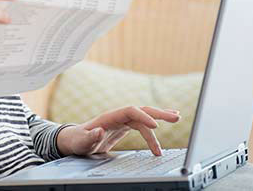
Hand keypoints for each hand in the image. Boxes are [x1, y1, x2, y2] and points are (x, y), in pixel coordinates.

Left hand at [56, 106, 179, 156]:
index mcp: (110, 117)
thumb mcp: (81, 142)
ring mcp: (123, 121)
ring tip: (177, 118)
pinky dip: (154, 127)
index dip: (144, 117)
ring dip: (160, 118)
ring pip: (145, 117)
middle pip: (142, 110)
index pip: (131, 111)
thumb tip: (100, 130)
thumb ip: (90, 137)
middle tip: (176, 116)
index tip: (156, 127)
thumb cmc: (78, 141)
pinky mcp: (125, 127)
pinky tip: (164, 127)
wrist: (75, 141)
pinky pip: (143, 125)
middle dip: (159, 113)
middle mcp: (118, 116)